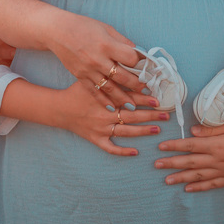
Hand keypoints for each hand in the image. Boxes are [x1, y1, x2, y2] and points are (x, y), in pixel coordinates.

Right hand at [45, 13, 143, 109]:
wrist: (58, 31)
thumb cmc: (84, 26)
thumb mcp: (106, 28)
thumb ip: (122, 42)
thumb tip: (138, 53)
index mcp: (107, 45)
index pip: (130, 59)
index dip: (141, 64)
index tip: (148, 69)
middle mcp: (98, 59)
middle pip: (123, 76)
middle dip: (137, 85)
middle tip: (148, 90)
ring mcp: (88, 70)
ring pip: (109, 88)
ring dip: (123, 98)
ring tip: (134, 105)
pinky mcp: (80, 76)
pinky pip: (94, 91)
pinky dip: (104, 100)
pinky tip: (112, 107)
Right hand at [53, 82, 168, 156]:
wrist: (58, 108)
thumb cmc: (76, 92)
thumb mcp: (91, 81)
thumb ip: (110, 78)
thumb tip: (129, 71)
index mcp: (106, 100)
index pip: (129, 99)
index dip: (144, 99)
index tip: (158, 99)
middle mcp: (105, 115)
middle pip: (132, 116)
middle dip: (150, 115)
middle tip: (165, 114)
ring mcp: (101, 129)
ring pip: (126, 132)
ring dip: (143, 131)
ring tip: (157, 129)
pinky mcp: (95, 138)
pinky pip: (110, 148)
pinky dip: (122, 151)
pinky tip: (135, 152)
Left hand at [156, 120, 223, 190]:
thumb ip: (212, 128)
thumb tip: (193, 130)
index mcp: (216, 144)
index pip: (190, 145)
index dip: (174, 146)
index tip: (161, 147)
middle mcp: (217, 160)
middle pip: (189, 162)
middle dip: (171, 163)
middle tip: (156, 165)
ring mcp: (223, 171)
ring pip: (197, 176)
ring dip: (180, 178)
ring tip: (166, 180)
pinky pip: (211, 185)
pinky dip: (199, 187)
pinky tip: (188, 189)